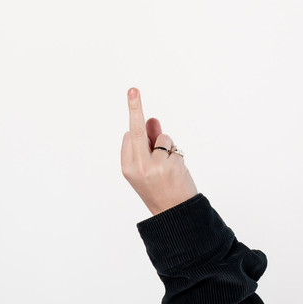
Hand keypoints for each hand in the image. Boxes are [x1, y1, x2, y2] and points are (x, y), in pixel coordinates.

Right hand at [120, 86, 197, 215]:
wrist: (173, 213)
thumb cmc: (160, 189)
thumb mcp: (147, 168)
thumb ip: (148, 144)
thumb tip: (151, 121)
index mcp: (127, 167)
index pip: (129, 136)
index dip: (135, 124)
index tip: (131, 96)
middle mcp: (136, 165)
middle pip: (135, 130)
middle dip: (135, 108)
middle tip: (132, 90)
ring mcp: (152, 164)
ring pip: (161, 137)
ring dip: (166, 145)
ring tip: (168, 167)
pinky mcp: (168, 164)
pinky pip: (172, 145)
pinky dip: (175, 152)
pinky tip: (175, 169)